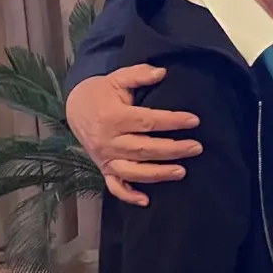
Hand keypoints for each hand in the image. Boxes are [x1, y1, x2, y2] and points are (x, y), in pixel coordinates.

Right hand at [66, 68, 201, 205]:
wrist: (75, 107)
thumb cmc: (101, 92)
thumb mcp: (117, 78)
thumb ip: (139, 74)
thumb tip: (162, 72)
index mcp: (113, 117)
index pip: (147, 122)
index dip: (172, 121)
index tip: (194, 120)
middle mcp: (108, 141)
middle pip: (144, 149)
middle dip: (172, 149)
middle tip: (197, 147)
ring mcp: (105, 157)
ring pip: (133, 171)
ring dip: (157, 174)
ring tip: (182, 172)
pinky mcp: (103, 168)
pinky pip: (114, 186)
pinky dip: (128, 195)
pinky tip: (146, 201)